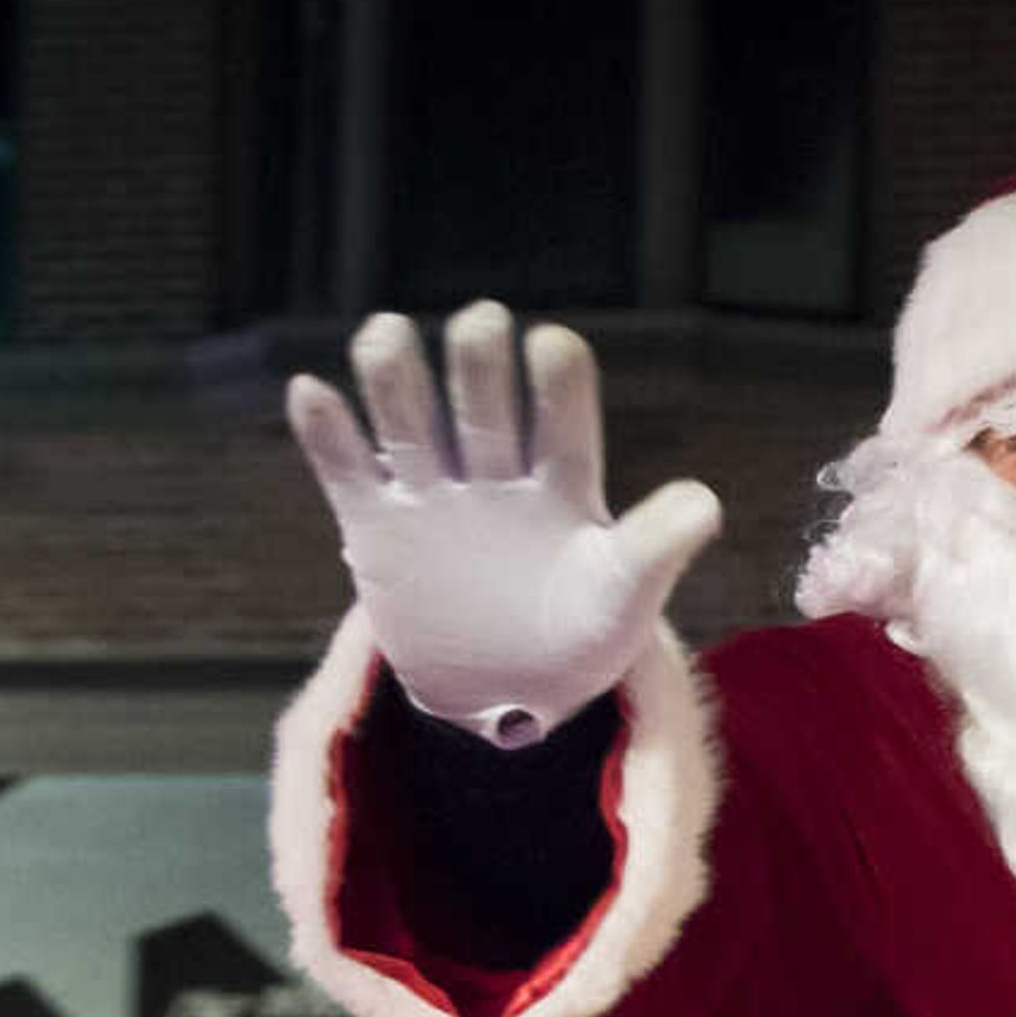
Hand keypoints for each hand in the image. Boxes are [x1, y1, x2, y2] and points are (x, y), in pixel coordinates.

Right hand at [287, 303, 721, 746]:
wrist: (509, 694)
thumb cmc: (581, 636)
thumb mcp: (625, 598)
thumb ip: (657, 547)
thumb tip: (705, 502)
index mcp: (564, 486)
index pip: (563, 420)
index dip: (558, 381)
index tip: (552, 345)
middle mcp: (496, 474)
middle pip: (482, 405)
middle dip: (479, 363)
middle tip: (482, 322)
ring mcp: (434, 497)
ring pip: (409, 423)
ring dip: (395, 377)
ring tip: (386, 333)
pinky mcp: (378, 528)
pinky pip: (347, 472)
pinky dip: (327, 434)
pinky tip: (310, 390)